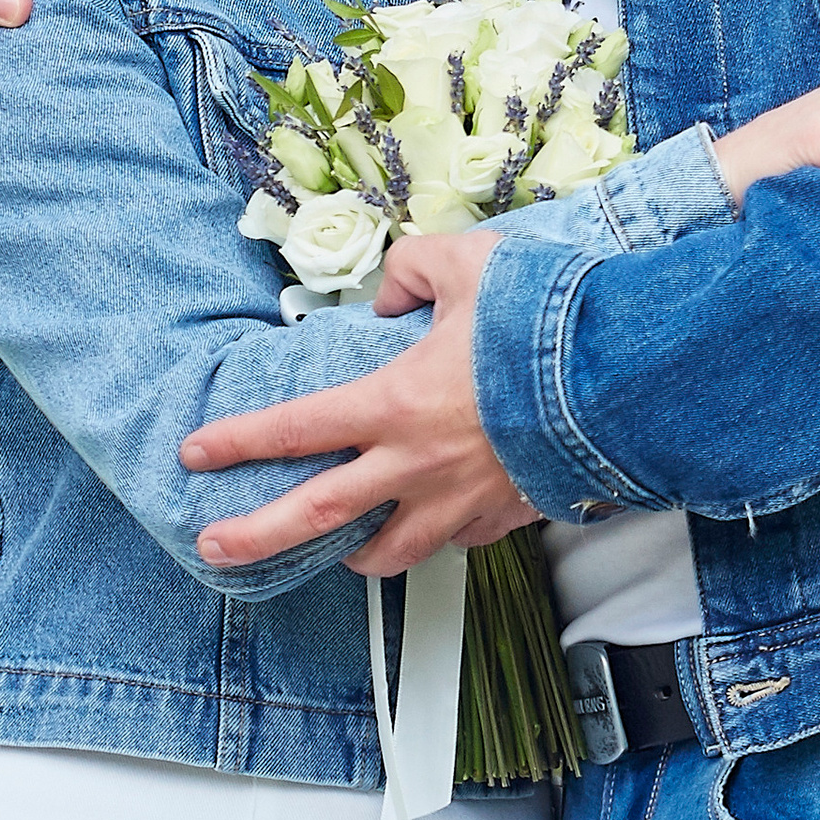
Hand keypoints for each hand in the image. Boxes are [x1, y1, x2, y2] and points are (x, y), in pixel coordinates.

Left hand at [179, 230, 535, 576]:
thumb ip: (411, 270)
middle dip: (255, 536)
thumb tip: (388, 295)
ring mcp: (461, 501)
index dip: (236, 443)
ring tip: (338, 554)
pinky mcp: (505, 517)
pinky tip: (436, 527)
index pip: (292, 429)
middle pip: (316, 515)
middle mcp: (415, 465)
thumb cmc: (544, 322)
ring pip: (389, 552)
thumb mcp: (467, 263)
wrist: (623, 381)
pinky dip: (439, 539)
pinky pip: (459, 541)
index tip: (195, 455)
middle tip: (213, 549)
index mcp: (392, 403)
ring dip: (354, 556)